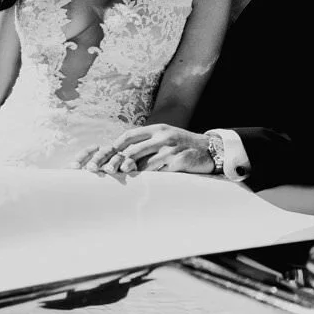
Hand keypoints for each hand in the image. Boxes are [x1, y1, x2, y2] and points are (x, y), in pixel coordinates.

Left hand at [71, 124, 215, 174]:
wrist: (211, 149)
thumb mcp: (166, 137)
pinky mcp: (180, 160)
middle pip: (133, 149)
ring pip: (144, 162)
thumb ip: (147, 143)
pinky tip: (143, 184)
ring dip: (131, 171)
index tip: (102, 158)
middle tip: (105, 172)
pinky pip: (161, 172)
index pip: (129, 137)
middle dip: (116, 161)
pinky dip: (150, 178)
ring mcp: (171, 148)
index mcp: (157, 129)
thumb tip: (123, 156)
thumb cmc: (184, 146)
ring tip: (120, 177)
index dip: (113, 147)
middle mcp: (163, 136)